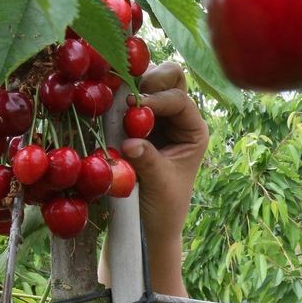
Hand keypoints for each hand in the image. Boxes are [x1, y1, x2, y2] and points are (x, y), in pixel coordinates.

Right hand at [121, 62, 209, 242]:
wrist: (151, 224)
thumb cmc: (164, 205)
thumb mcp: (160, 183)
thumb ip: (148, 160)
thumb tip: (129, 142)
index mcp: (194, 129)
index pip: (179, 99)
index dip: (158, 99)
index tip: (134, 107)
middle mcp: (178, 117)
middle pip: (170, 78)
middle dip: (150, 81)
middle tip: (128, 97)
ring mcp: (156, 117)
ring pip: (148, 82)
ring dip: (133, 87)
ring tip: (117, 101)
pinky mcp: (135, 122)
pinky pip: (128, 98)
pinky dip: (118, 98)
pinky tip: (107, 105)